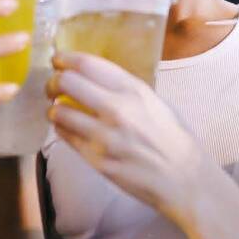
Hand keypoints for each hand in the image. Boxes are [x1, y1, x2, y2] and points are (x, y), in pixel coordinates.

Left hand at [45, 52, 209, 223]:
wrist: (184, 179)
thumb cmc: (174, 139)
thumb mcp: (156, 102)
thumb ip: (126, 89)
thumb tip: (96, 79)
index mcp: (134, 90)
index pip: (88, 64)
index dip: (66, 58)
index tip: (58, 59)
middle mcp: (117, 109)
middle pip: (67, 82)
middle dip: (54, 82)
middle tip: (54, 86)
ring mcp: (104, 136)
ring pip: (60, 112)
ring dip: (54, 108)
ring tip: (58, 109)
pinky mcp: (96, 160)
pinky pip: (66, 137)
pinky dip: (61, 128)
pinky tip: (67, 127)